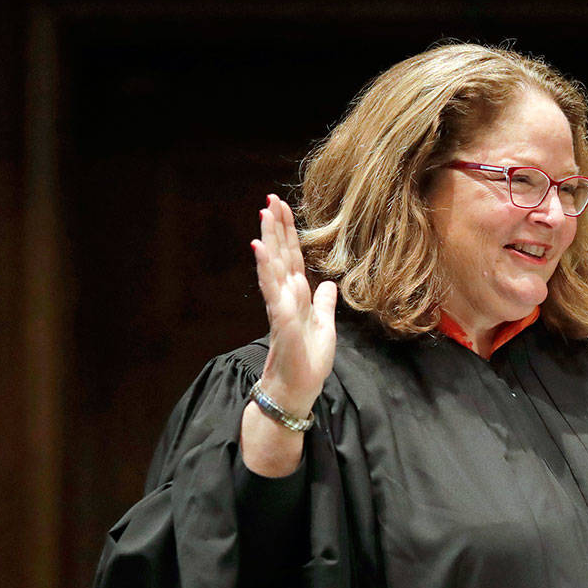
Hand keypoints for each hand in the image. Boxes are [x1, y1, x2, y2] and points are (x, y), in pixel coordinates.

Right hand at [251, 194, 337, 413]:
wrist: (298, 389)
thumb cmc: (309, 361)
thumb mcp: (325, 326)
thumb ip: (324, 303)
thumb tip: (328, 283)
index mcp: (298, 296)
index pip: (293, 258)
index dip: (289, 234)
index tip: (284, 208)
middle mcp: (286, 296)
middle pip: (282, 254)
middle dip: (277, 227)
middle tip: (271, 198)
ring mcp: (281, 305)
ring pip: (274, 265)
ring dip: (269, 239)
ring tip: (264, 212)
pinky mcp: (280, 318)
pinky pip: (271, 288)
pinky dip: (265, 267)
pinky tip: (260, 248)